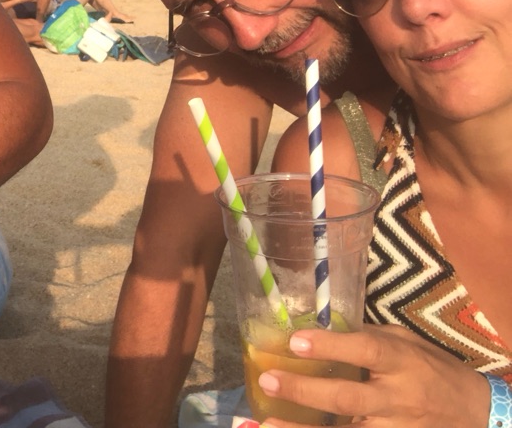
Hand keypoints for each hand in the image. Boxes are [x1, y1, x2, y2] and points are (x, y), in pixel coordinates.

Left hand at [258, 324, 489, 426]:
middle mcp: (396, 398)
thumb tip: (322, 326)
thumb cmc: (434, 369)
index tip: (295, 341)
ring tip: (268, 424)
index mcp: (401, 362)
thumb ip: (369, 337)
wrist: (476, 413)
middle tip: (269, 380)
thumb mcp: (407, 342)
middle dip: (304, 391)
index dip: (330, 346)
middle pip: (347, 398)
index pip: (365, 350)